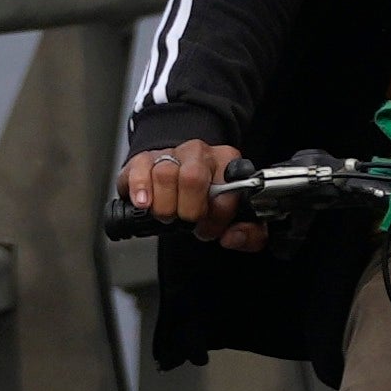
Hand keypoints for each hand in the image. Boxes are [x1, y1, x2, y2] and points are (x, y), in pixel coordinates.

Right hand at [119, 133, 256, 237]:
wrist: (181, 181)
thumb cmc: (210, 202)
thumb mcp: (238, 218)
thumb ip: (251, 233)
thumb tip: (232, 237)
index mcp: (228, 163)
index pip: (226, 190)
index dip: (216, 218)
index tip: (208, 227)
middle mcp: (200, 153)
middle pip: (192, 177)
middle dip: (189, 210)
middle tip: (187, 221)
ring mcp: (170, 153)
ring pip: (165, 174)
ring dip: (164, 205)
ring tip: (168, 214)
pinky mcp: (144, 159)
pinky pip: (140, 169)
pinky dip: (140, 189)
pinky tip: (144, 203)